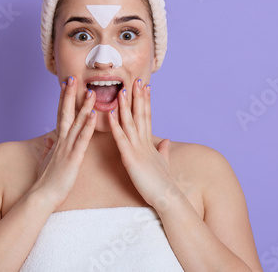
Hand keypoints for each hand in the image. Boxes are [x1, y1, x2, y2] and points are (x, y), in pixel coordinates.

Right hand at [29, 76, 96, 209]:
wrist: (42, 196)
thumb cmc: (46, 181)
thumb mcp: (46, 161)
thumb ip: (48, 148)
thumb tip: (47, 139)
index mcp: (58, 141)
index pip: (61, 115)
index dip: (64, 99)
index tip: (66, 85)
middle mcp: (61, 141)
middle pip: (65, 112)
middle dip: (70, 95)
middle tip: (73, 78)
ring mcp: (67, 148)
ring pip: (76, 122)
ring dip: (84, 106)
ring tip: (91, 92)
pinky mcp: (73, 158)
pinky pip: (82, 139)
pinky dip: (87, 126)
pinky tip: (93, 115)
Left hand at [108, 78, 179, 212]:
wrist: (167, 198)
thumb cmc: (163, 184)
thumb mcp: (163, 163)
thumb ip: (163, 150)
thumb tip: (166, 140)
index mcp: (150, 143)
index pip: (147, 117)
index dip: (145, 101)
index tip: (144, 87)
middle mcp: (144, 142)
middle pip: (140, 115)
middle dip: (138, 97)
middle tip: (135, 80)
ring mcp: (138, 149)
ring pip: (130, 123)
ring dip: (125, 106)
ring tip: (121, 90)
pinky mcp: (131, 159)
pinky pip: (121, 139)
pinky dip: (115, 126)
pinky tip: (110, 114)